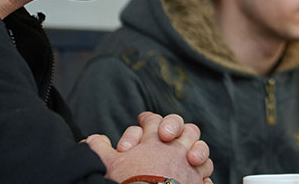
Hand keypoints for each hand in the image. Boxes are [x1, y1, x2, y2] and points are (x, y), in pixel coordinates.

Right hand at [85, 112, 213, 183]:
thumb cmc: (127, 182)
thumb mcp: (108, 164)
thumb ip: (100, 147)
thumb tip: (93, 139)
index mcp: (155, 139)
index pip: (153, 120)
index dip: (147, 120)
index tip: (145, 121)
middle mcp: (176, 148)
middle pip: (187, 129)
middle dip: (180, 131)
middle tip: (169, 137)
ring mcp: (189, 165)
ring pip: (201, 150)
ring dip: (196, 154)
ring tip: (189, 160)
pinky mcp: (197, 183)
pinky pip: (205, 175)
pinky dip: (201, 178)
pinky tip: (197, 181)